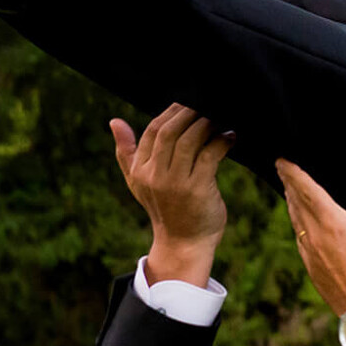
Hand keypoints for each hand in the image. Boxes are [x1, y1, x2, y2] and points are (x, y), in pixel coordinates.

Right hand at [111, 104, 234, 286]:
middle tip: (208, 102)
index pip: (153, 130)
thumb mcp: (138, 182)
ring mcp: (176, 184)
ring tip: (220, 115)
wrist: (183, 244)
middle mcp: (155, 176)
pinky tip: (230, 136)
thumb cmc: (165, 207)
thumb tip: (114, 121)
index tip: (190, 101)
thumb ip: (126, 151)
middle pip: (170, 131)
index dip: (172, 112)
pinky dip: (222, 142)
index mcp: (140, 171)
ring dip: (207, 123)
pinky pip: (210, 155)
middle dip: (189, 112)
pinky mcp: (198, 189)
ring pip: (189, 140)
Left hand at [277, 159, 345, 312]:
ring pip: (296, 221)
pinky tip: (301, 226)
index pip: (308, 192)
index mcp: (335, 224)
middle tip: (283, 167)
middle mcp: (317, 236)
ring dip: (292, 203)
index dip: (293, 174)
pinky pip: (300, 239)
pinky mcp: (311, 268)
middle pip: (297, 203)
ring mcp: (311, 253)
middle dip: (290, 183)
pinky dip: (297, 225)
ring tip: (290, 191)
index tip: (282, 160)